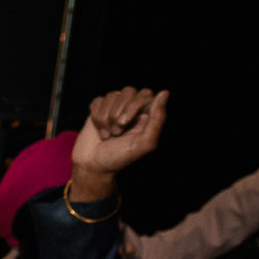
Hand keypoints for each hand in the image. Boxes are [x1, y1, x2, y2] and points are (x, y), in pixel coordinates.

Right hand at [68, 87, 167, 201]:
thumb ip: (158, 119)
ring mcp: (115, 108)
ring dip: (106, 117)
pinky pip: (98, 101)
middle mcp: (132, 109)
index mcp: (147, 115)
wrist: (93, 167)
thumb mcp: (144, 143)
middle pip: (128, 91)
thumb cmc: (120, 158)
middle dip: (119, 112)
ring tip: (108, 134)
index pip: (145, 94)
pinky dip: (96, 117)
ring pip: (112, 96)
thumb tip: (165, 93)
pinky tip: (99, 130)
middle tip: (117, 132)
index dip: (134, 105)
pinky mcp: (99, 110)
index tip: (125, 123)